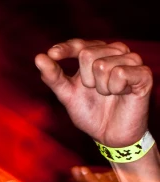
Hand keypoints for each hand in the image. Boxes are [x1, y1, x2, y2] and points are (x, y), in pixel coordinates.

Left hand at [35, 39, 152, 146]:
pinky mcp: (143, 74)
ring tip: (110, 94)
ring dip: (102, 87)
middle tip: (97, 92)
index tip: (52, 54)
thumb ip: (53, 77)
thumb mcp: (67, 95)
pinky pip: (120, 73)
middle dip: (86, 80)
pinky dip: (115, 88)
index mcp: (97, 54)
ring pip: (103, 64)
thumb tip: (38, 57)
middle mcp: (115, 52)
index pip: (79, 45)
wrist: (111, 136)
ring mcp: (131, 61)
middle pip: (88, 54)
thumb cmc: (90, 113)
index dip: (65, 49)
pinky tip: (122, 94)